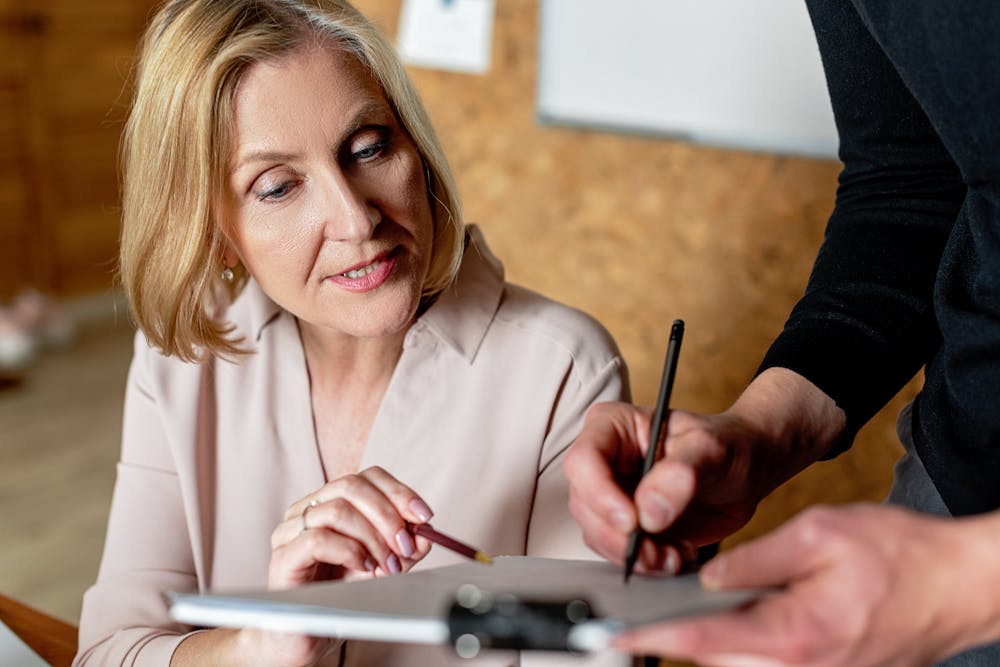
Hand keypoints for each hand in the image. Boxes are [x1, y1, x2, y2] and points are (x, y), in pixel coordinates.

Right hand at [250, 466, 433, 664]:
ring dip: (372, 538)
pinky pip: (317, 539)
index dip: (399, 492)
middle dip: (387, 515)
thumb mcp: (381, 565)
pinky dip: (349, 551)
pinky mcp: (282, 557)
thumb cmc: (339, 595)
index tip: (424, 516)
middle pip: (351, 486)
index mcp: (329, 502)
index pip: (367, 477)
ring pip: (336, 510)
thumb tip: (424, 535)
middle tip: (405, 546)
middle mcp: (306, 509)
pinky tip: (362, 568)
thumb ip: (403, 548)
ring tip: (385, 565)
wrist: (306, 635)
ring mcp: (289, 531)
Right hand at [564, 369, 844, 573]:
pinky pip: (618, 552)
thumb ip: (681, 473)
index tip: (633, 522)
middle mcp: (605, 460)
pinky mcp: (627, 525)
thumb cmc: (729, 445)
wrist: (748, 469)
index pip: (584, 461)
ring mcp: (613, 494)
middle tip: (658, 551)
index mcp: (613, 426)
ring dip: (633, 555)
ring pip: (597, 533)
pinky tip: (676, 556)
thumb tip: (649, 511)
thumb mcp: (712, 449)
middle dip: (619, 537)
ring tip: (674, 556)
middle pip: (585, 504)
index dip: (600, 495)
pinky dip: (645, 563)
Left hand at [614, 504, 999, 666]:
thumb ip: (753, 560)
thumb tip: (706, 580)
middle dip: (679, 638)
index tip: (611, 635)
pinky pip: (768, 665)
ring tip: (689, 612)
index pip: (702, 640)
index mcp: (794, 634)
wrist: (961, 586)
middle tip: (646, 613)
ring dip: (713, 641)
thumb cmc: (901, 556)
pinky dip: (745, 643)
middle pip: (715, 661)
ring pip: (739, 666)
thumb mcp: (818, 534)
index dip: (651, 637)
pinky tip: (742, 617)